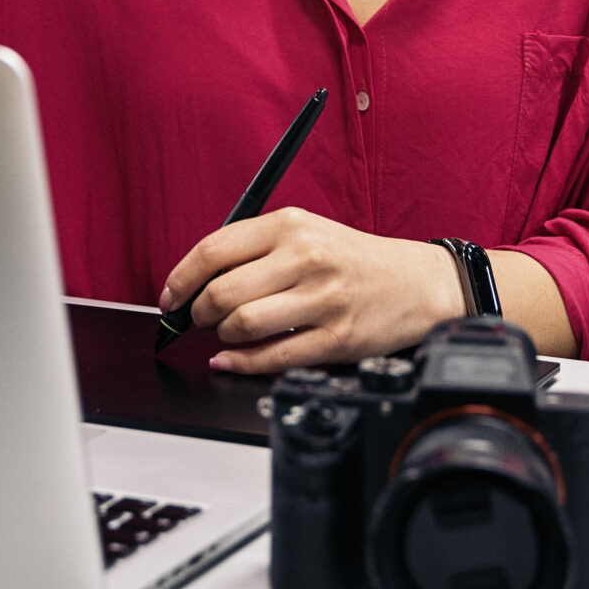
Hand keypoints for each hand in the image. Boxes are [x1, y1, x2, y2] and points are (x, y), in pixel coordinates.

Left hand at [159, 207, 458, 374]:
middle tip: (202, 318)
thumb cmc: (353, 259)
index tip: (171, 297)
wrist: (417, 283)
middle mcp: (306, 257)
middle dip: (201, 313)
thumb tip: (196, 282)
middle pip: (222, 292)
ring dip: (224, 336)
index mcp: (291, 225)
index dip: (181, 279)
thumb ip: (254, 250)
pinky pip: (273, 356)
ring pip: (243, 324)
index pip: (213, 251)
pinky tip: (232, 359)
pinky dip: (242, 363)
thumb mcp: (306, 233)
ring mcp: (322, 299)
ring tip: (228, 333)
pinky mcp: (336, 337)